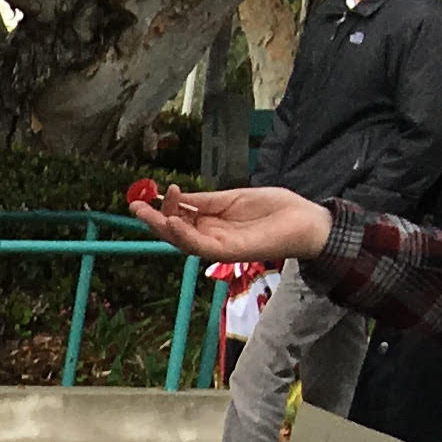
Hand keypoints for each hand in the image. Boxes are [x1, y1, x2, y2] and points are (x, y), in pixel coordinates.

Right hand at [131, 184, 332, 262]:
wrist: (307, 221)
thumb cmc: (277, 209)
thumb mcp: (235, 198)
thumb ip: (207, 201)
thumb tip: (179, 196)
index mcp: (213, 222)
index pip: (181, 216)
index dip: (168, 204)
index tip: (163, 188)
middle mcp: (211, 236)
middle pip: (175, 231)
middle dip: (153, 219)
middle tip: (134, 205)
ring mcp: (219, 246)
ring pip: (182, 241)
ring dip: (163, 227)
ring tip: (146, 212)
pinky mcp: (230, 253)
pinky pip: (201, 247)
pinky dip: (185, 236)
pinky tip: (174, 224)